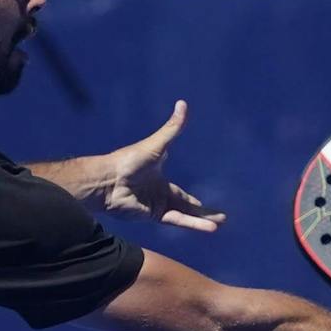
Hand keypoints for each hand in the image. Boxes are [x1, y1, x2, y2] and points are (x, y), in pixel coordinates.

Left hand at [78, 102, 223, 233]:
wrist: (109, 180)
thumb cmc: (129, 160)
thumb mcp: (156, 144)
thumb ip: (172, 128)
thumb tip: (183, 103)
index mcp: (160, 181)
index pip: (180, 194)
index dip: (191, 200)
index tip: (202, 205)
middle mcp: (159, 196)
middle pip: (186, 207)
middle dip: (202, 213)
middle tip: (221, 219)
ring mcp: (156, 207)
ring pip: (184, 216)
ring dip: (201, 221)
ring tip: (218, 226)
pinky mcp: (153, 215)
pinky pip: (177, 220)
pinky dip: (192, 223)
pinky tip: (207, 228)